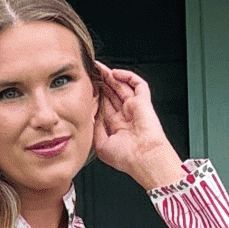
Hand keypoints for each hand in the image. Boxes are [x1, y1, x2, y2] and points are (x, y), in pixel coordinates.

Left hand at [92, 63, 183, 191]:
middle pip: (112, 93)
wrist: (143, 159)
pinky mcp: (143, 102)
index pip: (104, 105)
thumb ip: (95, 127)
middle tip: (91, 73)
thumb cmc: (126, 158)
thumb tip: (91, 113)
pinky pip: (138, 84)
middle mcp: (126, 116)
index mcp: (117, 126)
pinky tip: (115, 74)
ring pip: (123, 86)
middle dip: (102, 82)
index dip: (95, 95)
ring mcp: (135, 108)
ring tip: (99, 68)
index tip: (85, 89)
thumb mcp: (101, 144)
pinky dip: (127, 76)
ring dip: (111, 76)